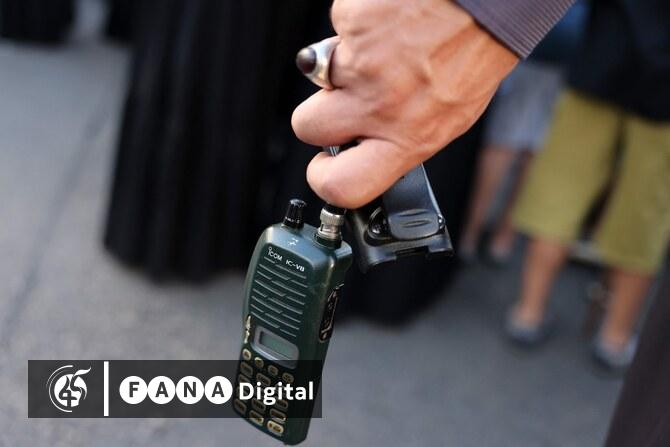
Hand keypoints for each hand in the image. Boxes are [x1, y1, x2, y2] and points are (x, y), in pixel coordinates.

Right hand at [292, 0, 517, 207]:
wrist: (486, 1)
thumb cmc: (475, 53)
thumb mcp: (450, 116)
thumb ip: (404, 137)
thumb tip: (369, 144)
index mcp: (409, 138)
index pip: (345, 185)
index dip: (322, 179)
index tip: (324, 166)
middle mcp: (381, 106)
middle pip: (307, 127)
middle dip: (317, 111)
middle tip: (342, 100)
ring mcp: (363, 64)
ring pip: (315, 75)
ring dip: (340, 65)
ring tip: (379, 52)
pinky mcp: (353, 24)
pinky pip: (337, 32)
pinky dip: (356, 28)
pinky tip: (387, 25)